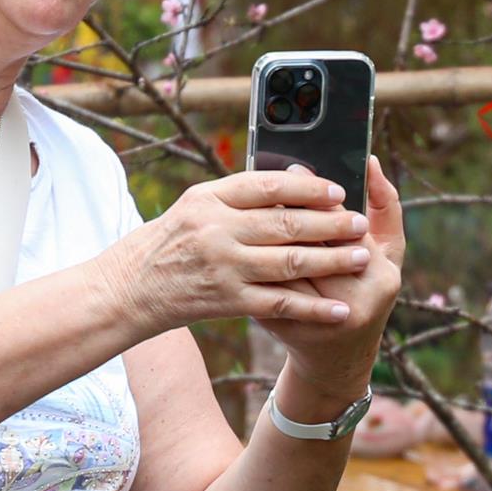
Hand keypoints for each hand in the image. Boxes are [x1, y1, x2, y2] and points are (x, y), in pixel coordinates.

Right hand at [103, 166, 372, 339]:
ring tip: (361, 257)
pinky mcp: (228, 301)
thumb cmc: (170, 241)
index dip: (308, 188)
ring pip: (290, 261)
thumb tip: (293, 182)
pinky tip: (339, 309)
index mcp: (209, 198)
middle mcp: (217, 230)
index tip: (339, 191)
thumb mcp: (195, 206)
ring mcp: (224, 266)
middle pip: (286, 223)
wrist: (130, 288)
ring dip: (332, 260)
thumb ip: (238, 194)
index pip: (268, 186)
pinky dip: (313, 307)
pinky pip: (280, 303)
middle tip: (360, 224)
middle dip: (331, 224)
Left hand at [262, 156, 404, 397]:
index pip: (345, 225)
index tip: (294, 169)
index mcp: (382, 275)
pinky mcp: (288, 328)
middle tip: (265, 184)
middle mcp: (356, 301)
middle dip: (285, 211)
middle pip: (311, 245)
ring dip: (261, 235)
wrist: (339, 356)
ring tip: (246, 204)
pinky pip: (264, 285)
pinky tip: (239, 240)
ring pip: (283, 265)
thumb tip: (372, 161)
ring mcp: (321, 320)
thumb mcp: (388, 251)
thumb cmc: (366, 288)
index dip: (316, 196)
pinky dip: (251, 261)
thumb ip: (385, 206)